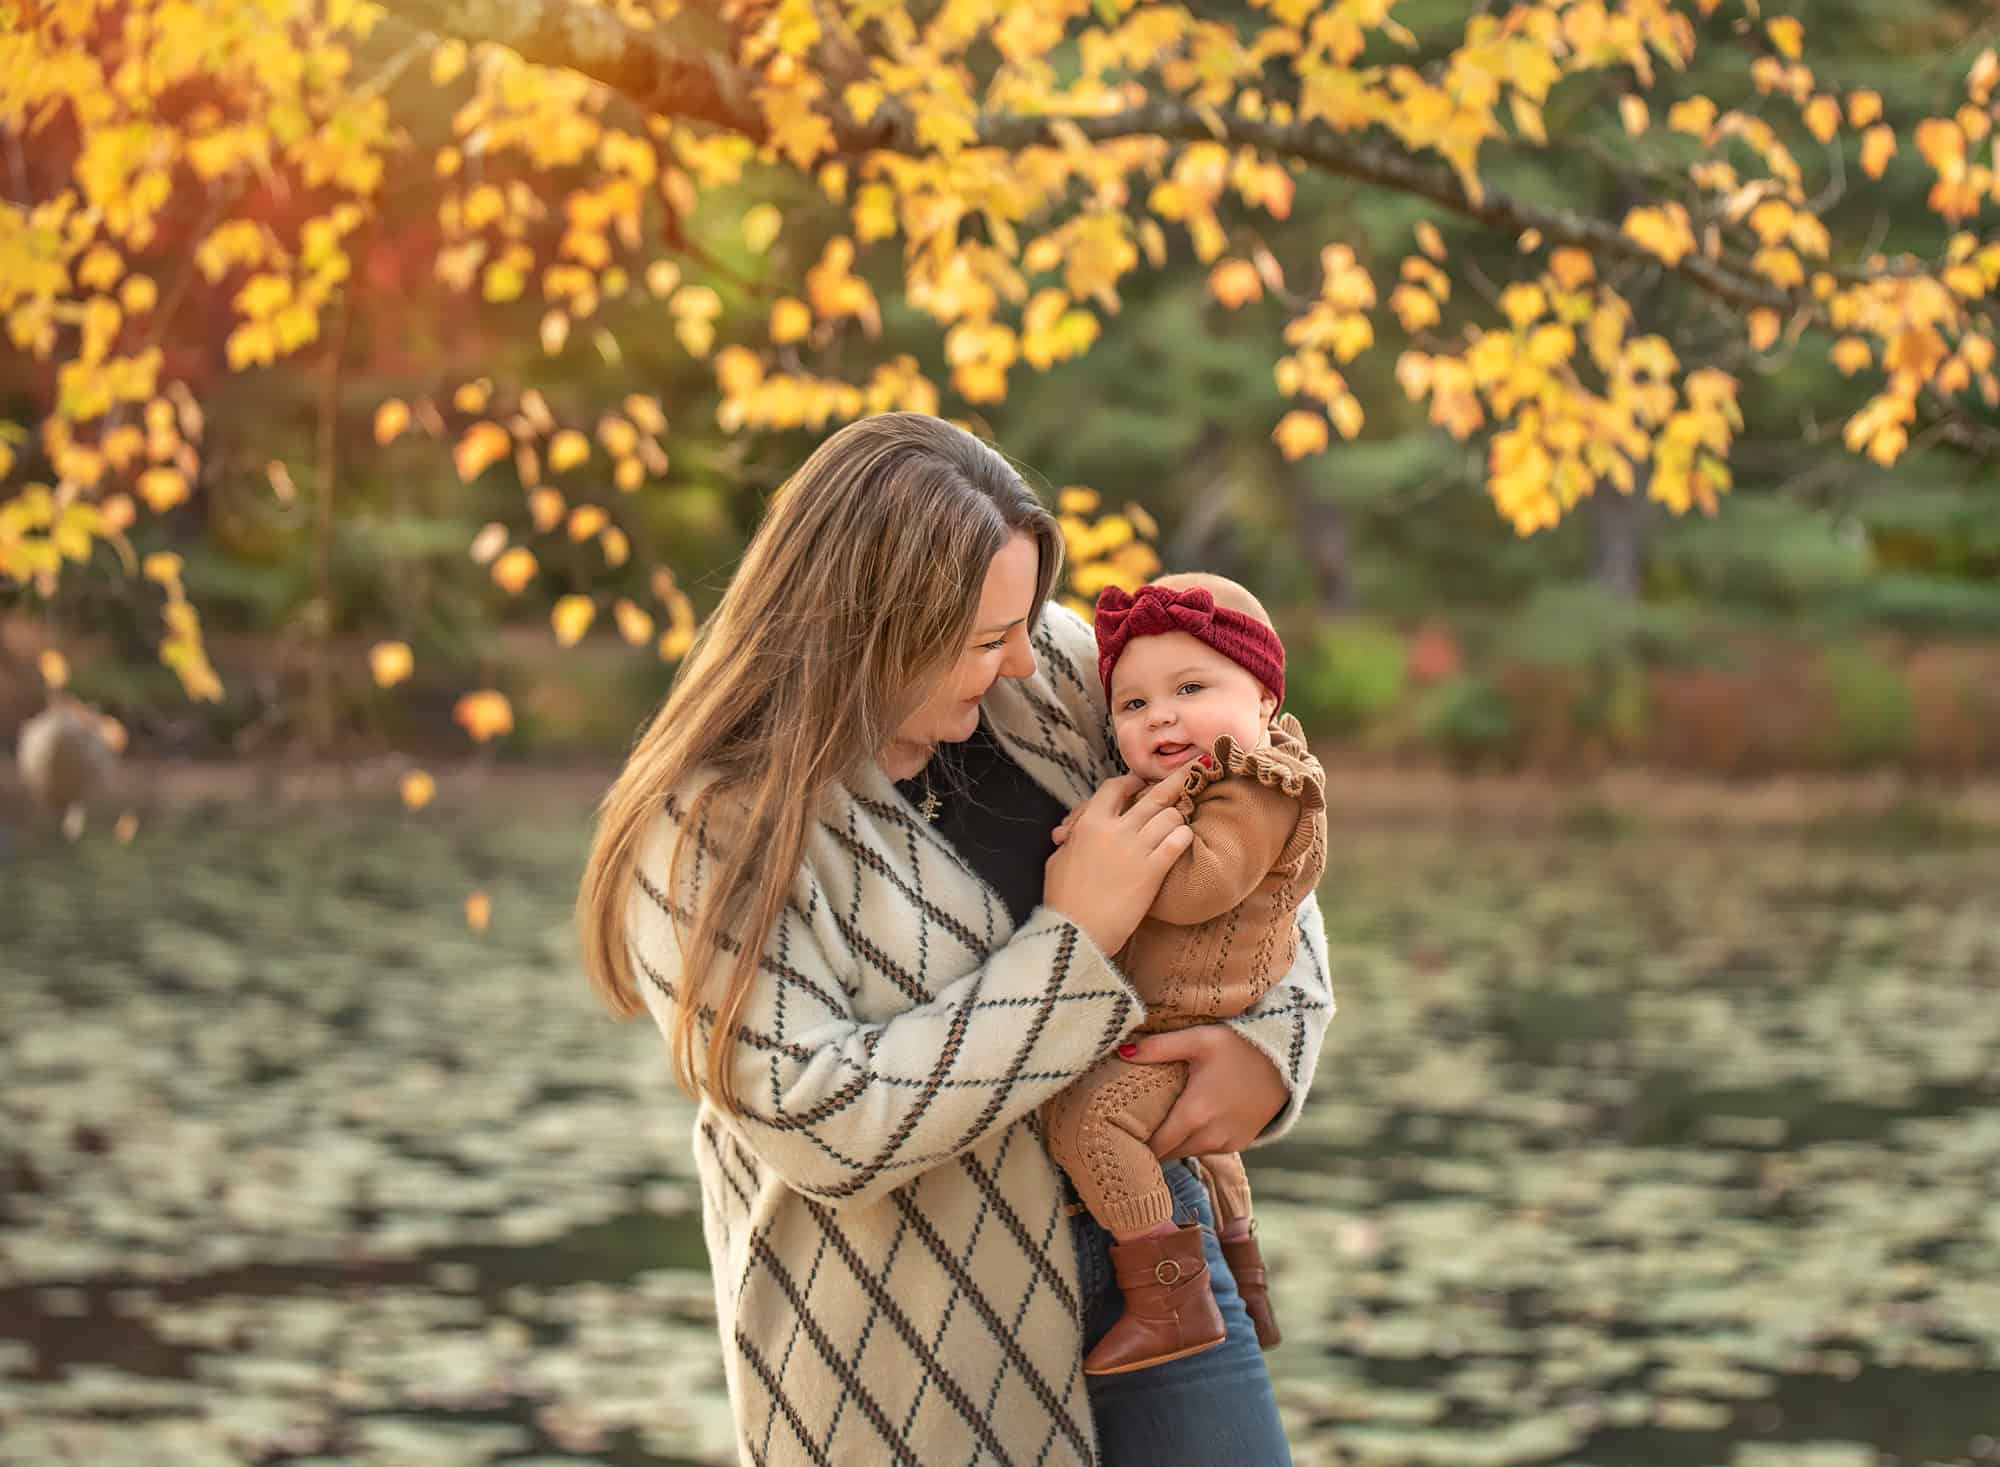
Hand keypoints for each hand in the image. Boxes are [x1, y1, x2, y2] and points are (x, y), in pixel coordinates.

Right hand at [1042, 773, 1190, 954]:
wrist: (1076, 931)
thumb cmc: (1062, 899)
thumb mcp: (1059, 860)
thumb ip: (1073, 839)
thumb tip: (1073, 831)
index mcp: (1089, 824)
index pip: (1115, 788)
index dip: (1131, 781)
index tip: (1140, 781)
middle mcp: (1116, 830)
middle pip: (1153, 796)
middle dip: (1175, 782)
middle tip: (1191, 772)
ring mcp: (1136, 849)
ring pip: (1169, 816)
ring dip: (1177, 817)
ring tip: (1178, 822)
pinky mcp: (1153, 870)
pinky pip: (1177, 841)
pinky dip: (1183, 836)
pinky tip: (1183, 839)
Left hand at [1121, 1025, 1286, 1157]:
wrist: (1287, 1058)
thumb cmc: (1240, 1045)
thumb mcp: (1199, 1039)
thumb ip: (1158, 1047)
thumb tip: (1122, 1051)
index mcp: (1194, 1114)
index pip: (1155, 1146)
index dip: (1136, 1142)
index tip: (1121, 1132)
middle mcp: (1210, 1136)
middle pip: (1169, 1152)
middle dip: (1152, 1143)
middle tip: (1136, 1125)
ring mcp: (1228, 1143)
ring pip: (1188, 1152)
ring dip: (1175, 1142)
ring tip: (1160, 1122)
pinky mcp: (1240, 1143)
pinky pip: (1208, 1149)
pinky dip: (1196, 1141)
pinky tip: (1191, 1121)